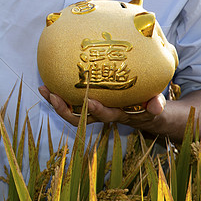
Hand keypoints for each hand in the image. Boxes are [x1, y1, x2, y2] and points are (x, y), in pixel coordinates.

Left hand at [38, 85, 165, 130]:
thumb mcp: (156, 104)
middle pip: (81, 119)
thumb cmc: (149, 103)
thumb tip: (156, 105)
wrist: (145, 111)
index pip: (107, 115)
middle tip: (53, 96)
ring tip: (44, 89)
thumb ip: (156, 104)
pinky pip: (70, 102)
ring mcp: (94, 111)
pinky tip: (47, 81)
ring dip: (56, 102)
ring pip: (71, 112)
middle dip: (66, 110)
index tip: (89, 101)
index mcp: (119, 114)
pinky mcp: (88, 104)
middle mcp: (103, 115)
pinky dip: (57, 94)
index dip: (98, 110)